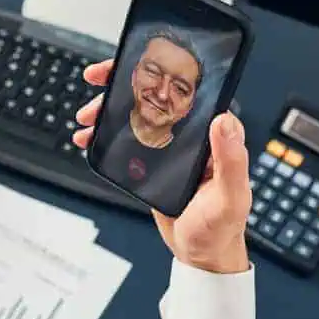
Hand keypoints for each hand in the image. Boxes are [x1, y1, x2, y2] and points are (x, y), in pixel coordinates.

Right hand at [73, 60, 251, 273]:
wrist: (202, 255)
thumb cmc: (222, 228)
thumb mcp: (231, 195)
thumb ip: (230, 159)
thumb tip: (224, 120)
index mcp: (214, 134)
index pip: (187, 89)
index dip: (159, 70)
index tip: (135, 63)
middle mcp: (192, 134)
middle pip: (154, 95)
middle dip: (122, 84)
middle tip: (97, 81)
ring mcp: (170, 147)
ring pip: (135, 115)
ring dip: (108, 110)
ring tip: (87, 116)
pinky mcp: (153, 162)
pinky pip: (128, 139)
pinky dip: (106, 135)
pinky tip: (91, 137)